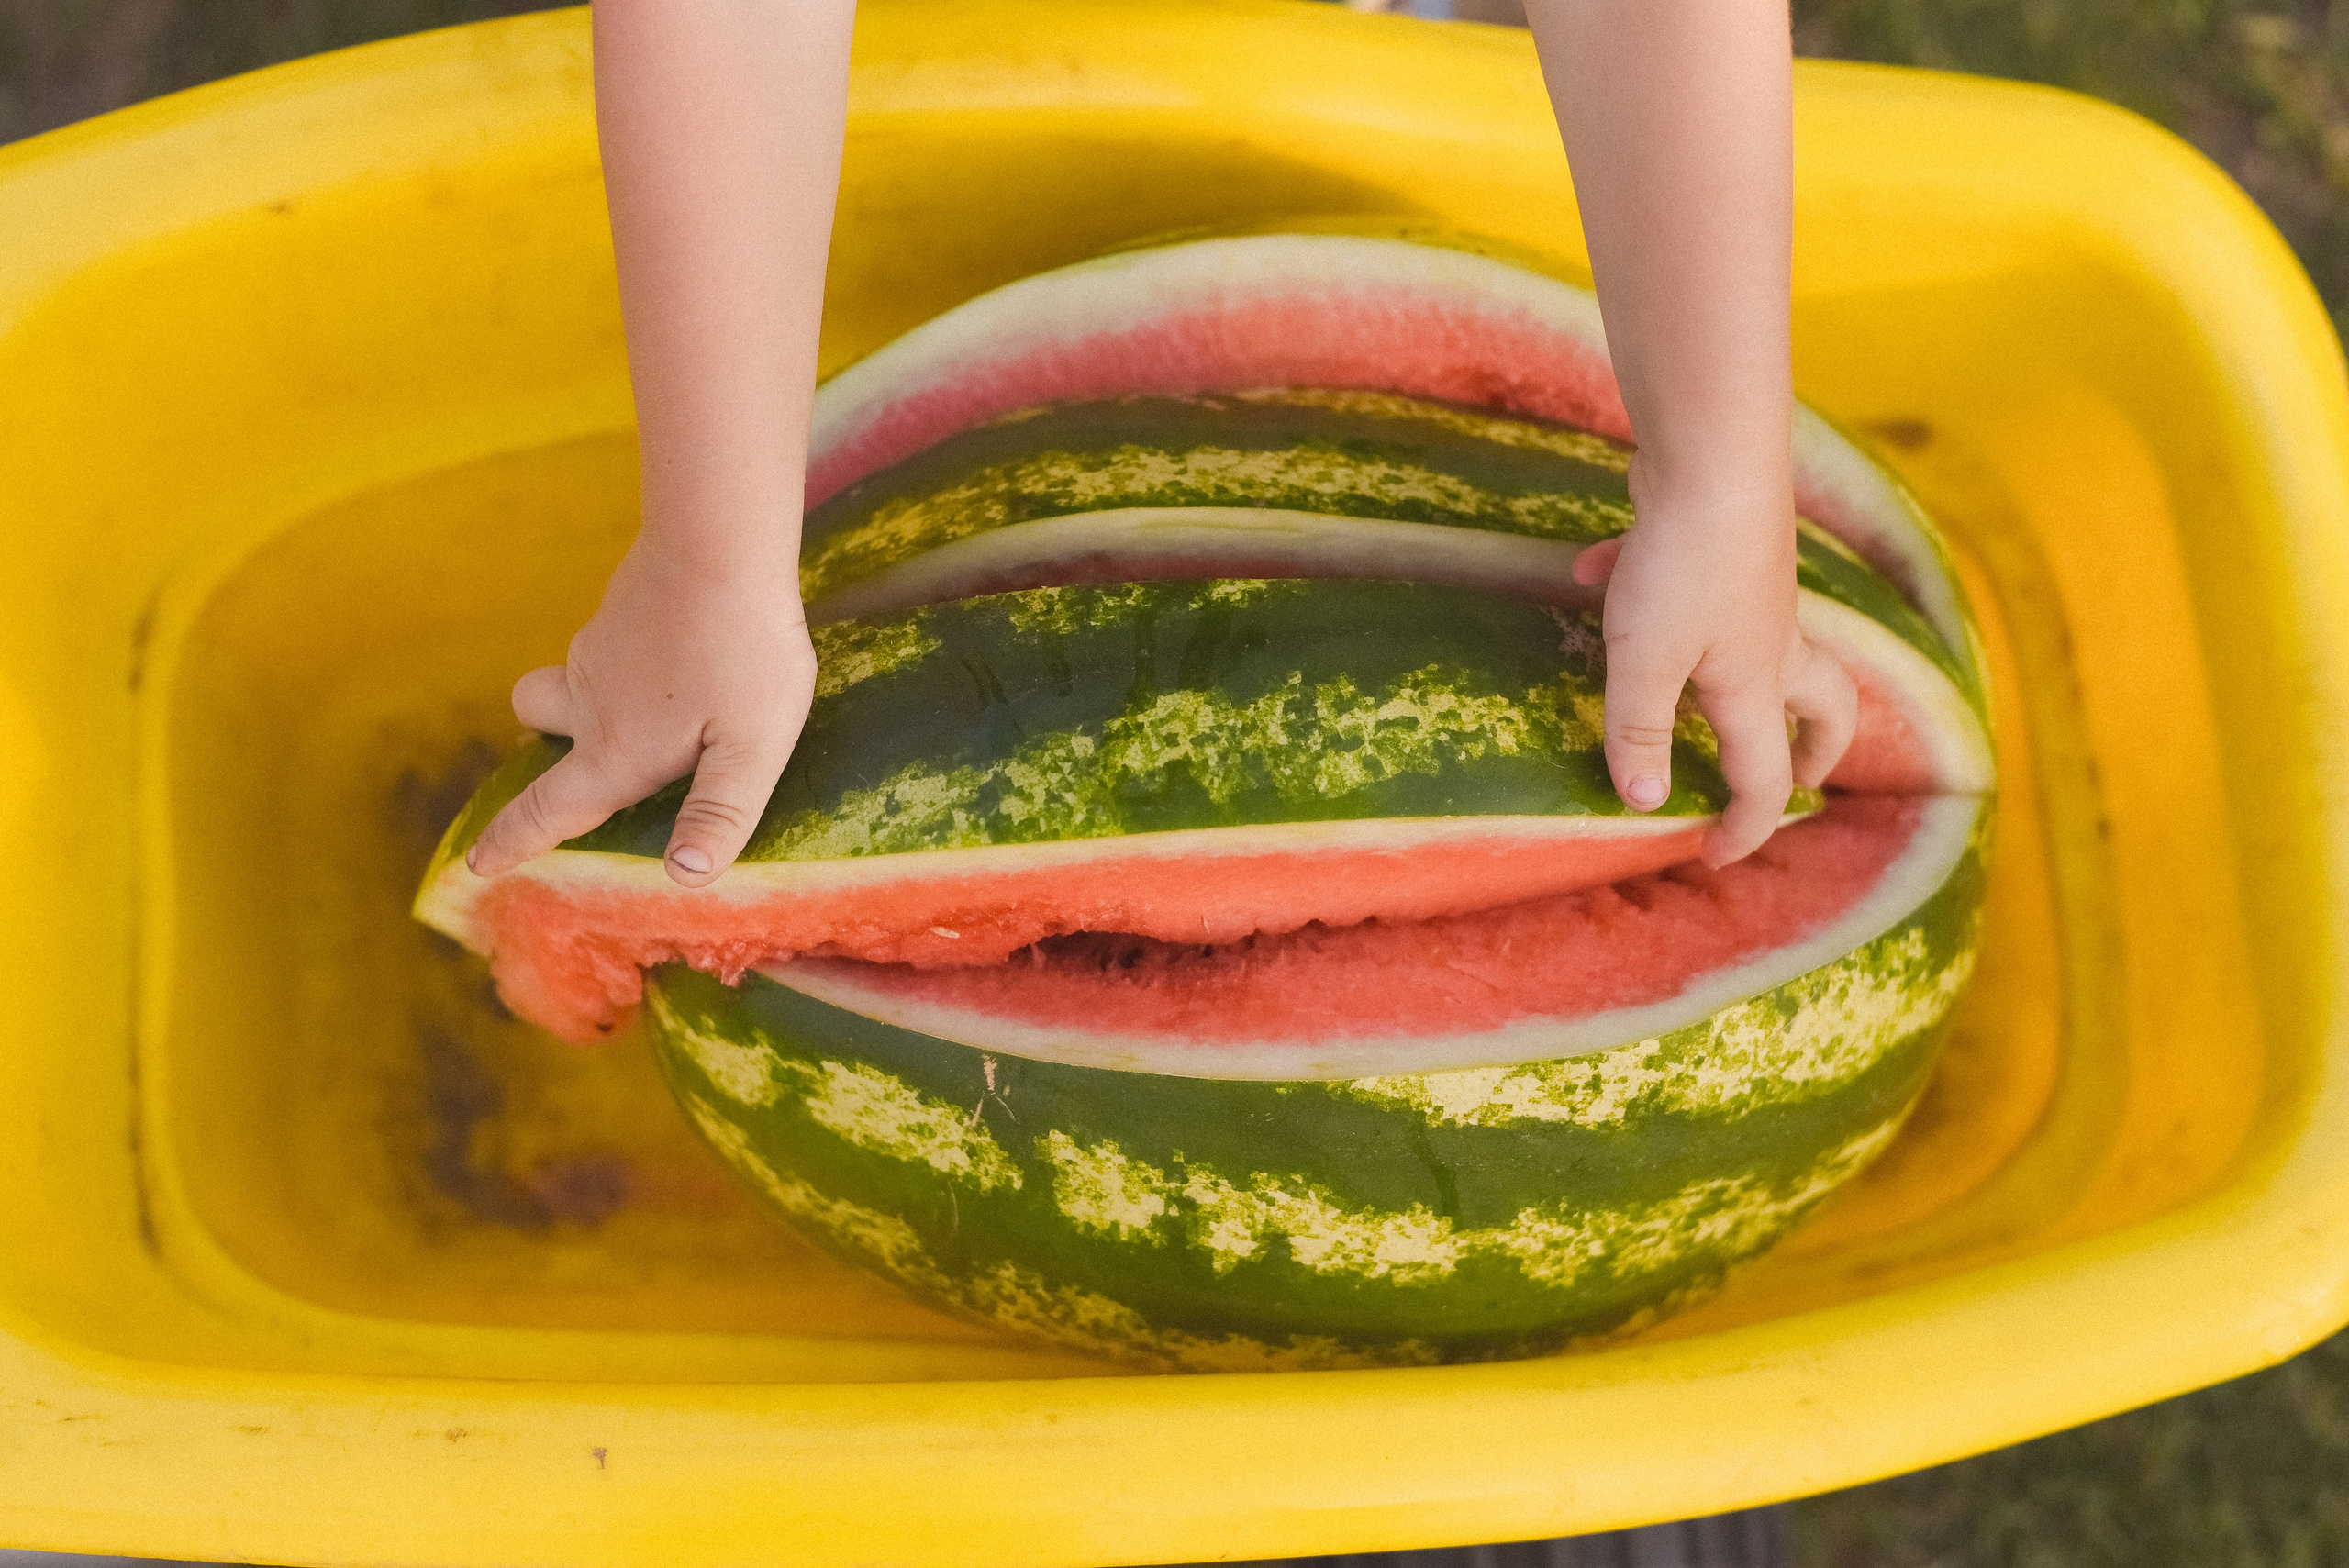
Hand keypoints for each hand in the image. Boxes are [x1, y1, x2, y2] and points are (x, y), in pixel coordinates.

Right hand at [466, 538, 815, 886]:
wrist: (720, 543)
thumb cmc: (743, 655)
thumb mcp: (752, 751)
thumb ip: (720, 814)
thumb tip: (683, 877)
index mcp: (616, 751)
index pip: (548, 809)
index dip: (511, 841)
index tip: (477, 863)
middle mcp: (592, 701)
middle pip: (536, 722)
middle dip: (545, 748)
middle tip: (578, 762)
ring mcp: (600, 646)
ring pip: (572, 679)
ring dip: (593, 699)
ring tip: (665, 706)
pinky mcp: (622, 607)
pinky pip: (609, 645)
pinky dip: (631, 660)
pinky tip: (689, 651)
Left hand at [1571, 455, 1857, 866]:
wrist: (1713, 457)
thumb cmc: (1682, 567)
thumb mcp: (1645, 663)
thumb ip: (1640, 731)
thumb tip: (1643, 802)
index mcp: (1756, 686)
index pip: (1766, 777)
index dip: (1745, 826)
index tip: (1712, 856)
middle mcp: (1772, 642)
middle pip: (1824, 709)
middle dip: (1817, 751)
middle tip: (1799, 778)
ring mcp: (1757, 590)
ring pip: (1775, 643)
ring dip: (1749, 676)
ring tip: (1692, 690)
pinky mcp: (1729, 543)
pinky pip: (1698, 580)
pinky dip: (1652, 585)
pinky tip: (1594, 571)